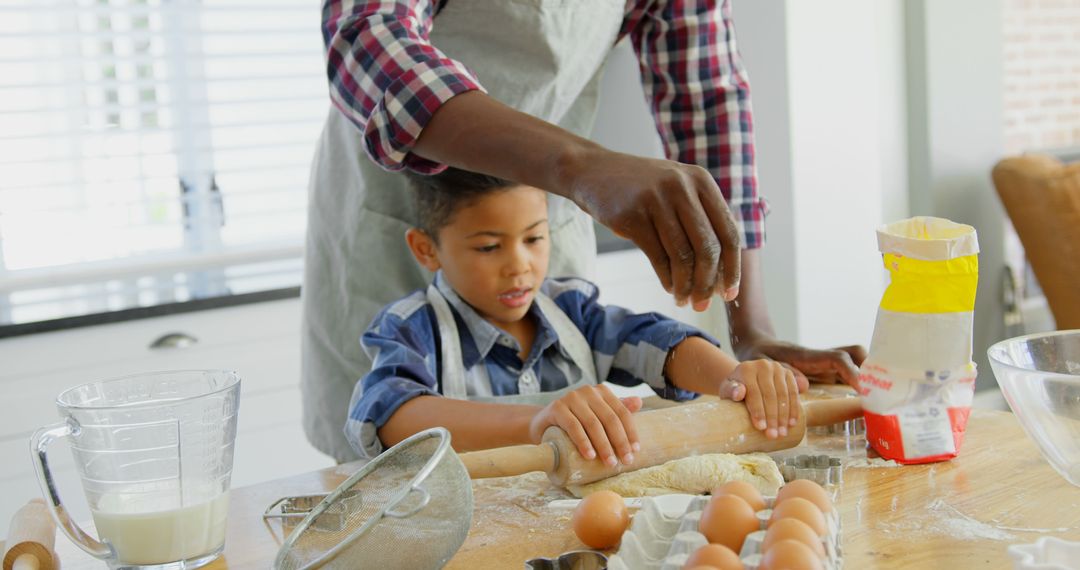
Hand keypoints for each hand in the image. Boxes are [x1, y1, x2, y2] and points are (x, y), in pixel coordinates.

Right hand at [529, 385, 642, 466]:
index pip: (622, 412)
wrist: (542, 423)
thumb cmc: (574, 421)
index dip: (630, 432)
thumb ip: (616, 409)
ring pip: (593, 423)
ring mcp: (571, 397)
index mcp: (602, 392)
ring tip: (609, 462)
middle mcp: (588, 391)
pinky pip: (573, 426)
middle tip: (625, 461)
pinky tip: (589, 455)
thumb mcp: (596, 416)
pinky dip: (583, 442)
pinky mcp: (557, 407)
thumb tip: (639, 402)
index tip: (635, 451)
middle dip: (619, 442)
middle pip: (610, 418)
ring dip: (603, 445)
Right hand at [561, 149, 740, 310]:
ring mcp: (656, 200)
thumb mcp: (677, 190)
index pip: (729, 232)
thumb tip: (722, 272)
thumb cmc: (641, 189)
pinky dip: (666, 278)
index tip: (730, 294)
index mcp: (701, 181)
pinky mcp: (632, 215)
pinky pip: (657, 256)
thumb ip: (700, 219)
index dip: (733, 268)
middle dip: (707, 283)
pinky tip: (669, 287)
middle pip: (708, 247)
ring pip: (682, 256)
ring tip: (683, 300)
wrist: (593, 172)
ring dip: (685, 285)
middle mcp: (682, 187)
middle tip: (702, 304)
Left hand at [719, 359, 799, 438]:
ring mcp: (777, 368)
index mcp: (746, 369)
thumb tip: (738, 393)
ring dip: (784, 416)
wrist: (746, 378)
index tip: (760, 428)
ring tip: (782, 433)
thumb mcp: (727, 390)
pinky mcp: (788, 373)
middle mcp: (763, 365)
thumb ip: (730, 391)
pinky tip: (792, 423)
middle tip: (772, 435)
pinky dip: (794, 409)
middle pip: (770, 395)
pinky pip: (793, 392)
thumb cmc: (734, 389)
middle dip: (772, 417)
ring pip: (783, 395)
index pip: (754, 392)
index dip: (758, 411)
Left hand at [736, 335, 866, 387]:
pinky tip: (865, 401)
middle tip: (878, 392)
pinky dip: (859, 383)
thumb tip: (803, 386)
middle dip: (869, 367)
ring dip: (868, 375)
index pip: (837, 359)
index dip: (852, 372)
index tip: (863, 388)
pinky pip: (848, 374)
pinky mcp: (826, 372)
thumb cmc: (758, 355)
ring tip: (877, 399)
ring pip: (855, 362)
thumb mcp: (761, 362)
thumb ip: (781, 372)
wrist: (756, 347)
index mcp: (807, 355)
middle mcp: (822, 358)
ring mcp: (826, 365)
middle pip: (854, 353)